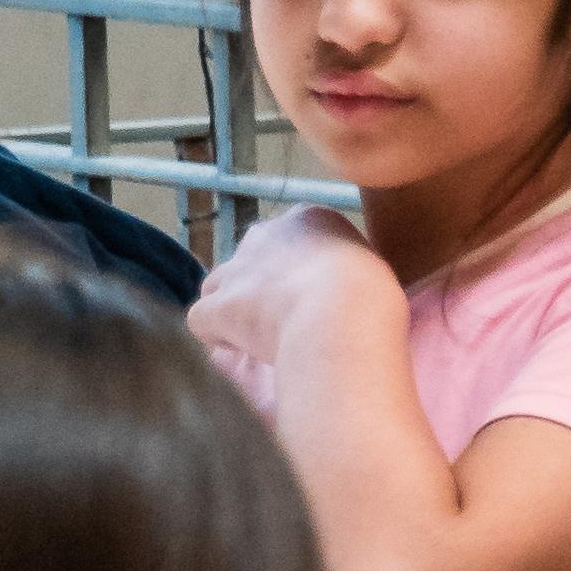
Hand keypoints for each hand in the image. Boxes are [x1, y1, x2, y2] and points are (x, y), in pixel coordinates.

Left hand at [188, 201, 389, 370]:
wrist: (341, 315)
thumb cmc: (370, 295)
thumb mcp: (369, 268)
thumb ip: (345, 268)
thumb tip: (338, 287)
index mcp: (308, 219)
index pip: (287, 242)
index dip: (292, 274)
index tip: (307, 299)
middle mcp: (264, 235)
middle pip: (248, 262)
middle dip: (257, 289)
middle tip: (281, 322)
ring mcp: (236, 268)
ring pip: (217, 286)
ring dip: (230, 310)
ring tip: (255, 339)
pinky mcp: (218, 303)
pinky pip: (201, 320)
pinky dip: (215, 336)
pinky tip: (236, 351)